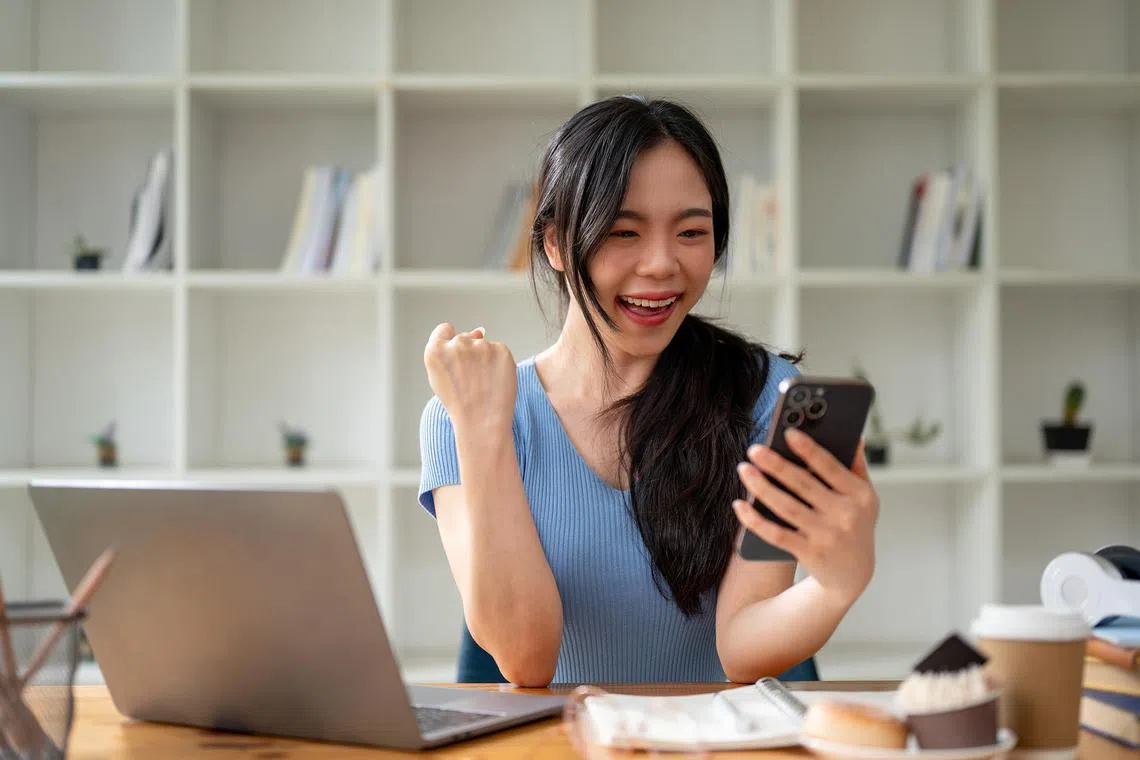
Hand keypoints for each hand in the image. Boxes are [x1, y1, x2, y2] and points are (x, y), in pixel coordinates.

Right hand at [424, 322, 517, 431]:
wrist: (482, 422)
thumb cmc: (459, 404)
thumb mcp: (440, 377)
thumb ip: (449, 351)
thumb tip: (479, 331)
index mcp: (435, 350)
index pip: (444, 329)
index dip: (449, 342)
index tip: (456, 358)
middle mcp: (457, 344)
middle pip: (465, 338)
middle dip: (469, 354)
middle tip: (471, 381)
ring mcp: (481, 346)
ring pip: (484, 346)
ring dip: (485, 359)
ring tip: (483, 384)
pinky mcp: (501, 350)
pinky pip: (499, 351)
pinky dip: (499, 363)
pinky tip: (495, 381)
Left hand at [732, 429, 878, 607]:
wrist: (852, 575)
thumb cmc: (854, 524)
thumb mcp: (865, 497)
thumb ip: (856, 465)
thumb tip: (852, 434)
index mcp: (860, 495)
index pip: (831, 467)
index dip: (809, 449)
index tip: (788, 433)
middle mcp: (845, 515)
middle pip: (803, 485)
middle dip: (776, 465)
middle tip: (754, 449)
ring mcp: (826, 536)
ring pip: (786, 507)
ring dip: (761, 488)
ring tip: (743, 469)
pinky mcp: (808, 553)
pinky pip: (776, 534)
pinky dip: (755, 520)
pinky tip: (739, 505)